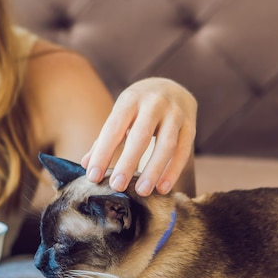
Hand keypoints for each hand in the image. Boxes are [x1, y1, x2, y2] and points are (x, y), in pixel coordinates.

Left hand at [81, 77, 196, 195]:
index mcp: (130, 100)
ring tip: (142, 191)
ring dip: (153, 170)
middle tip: (117, 186)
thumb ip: (104, 139)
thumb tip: (86, 164)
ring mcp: (175, 113)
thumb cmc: (138, 107)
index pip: (113, 128)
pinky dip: (173, 171)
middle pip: (140, 136)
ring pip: (166, 144)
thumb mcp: (120, 114)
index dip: (103, 153)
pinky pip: (183, 151)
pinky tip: (162, 188)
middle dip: (128, 163)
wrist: (172, 86)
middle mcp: (154, 103)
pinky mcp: (191, 124)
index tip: (93, 176)